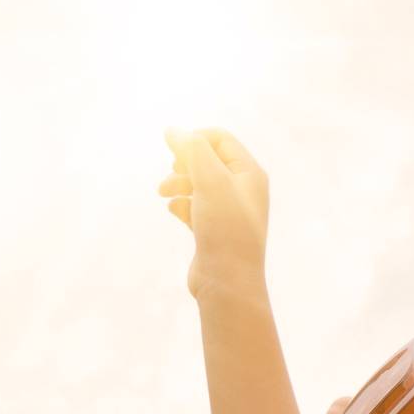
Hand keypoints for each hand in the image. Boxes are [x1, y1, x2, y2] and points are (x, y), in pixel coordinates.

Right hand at [159, 127, 269, 301]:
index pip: (220, 139)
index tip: (172, 151)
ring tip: (163, 194)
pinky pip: (194, 207)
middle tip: (170, 176)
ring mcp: (229, 211)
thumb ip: (192, 150)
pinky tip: (174, 210)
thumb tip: (172, 130)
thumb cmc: (225, 229)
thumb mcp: (211, 181)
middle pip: (207, 160)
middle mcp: (243, 190)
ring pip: (197, 184)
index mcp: (250, 174)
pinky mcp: (214, 231)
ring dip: (177, 183)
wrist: (228, 283)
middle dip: (183, 163)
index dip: (194, 139)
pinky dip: (181, 204)